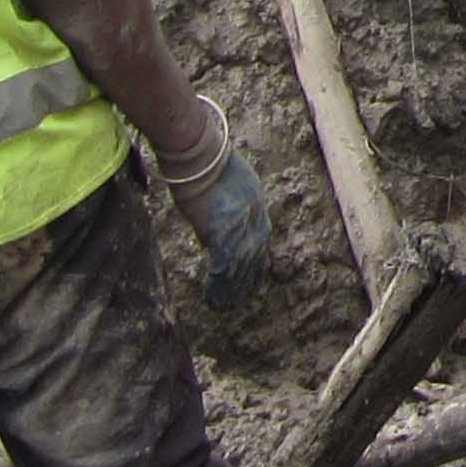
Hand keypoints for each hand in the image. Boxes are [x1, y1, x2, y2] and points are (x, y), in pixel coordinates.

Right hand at [156, 116, 274, 306]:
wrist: (205, 159)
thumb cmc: (213, 168)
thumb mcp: (233, 191)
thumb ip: (233, 213)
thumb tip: (219, 234)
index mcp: (259, 215)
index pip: (260, 250)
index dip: (254, 269)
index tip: (251, 283)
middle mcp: (254, 226)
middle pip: (251, 264)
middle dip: (243, 285)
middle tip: (235, 304)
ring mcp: (239, 231)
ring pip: (238, 271)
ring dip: (229, 291)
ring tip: (221, 307)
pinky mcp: (222, 235)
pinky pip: (223, 268)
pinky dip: (217, 285)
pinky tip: (212, 299)